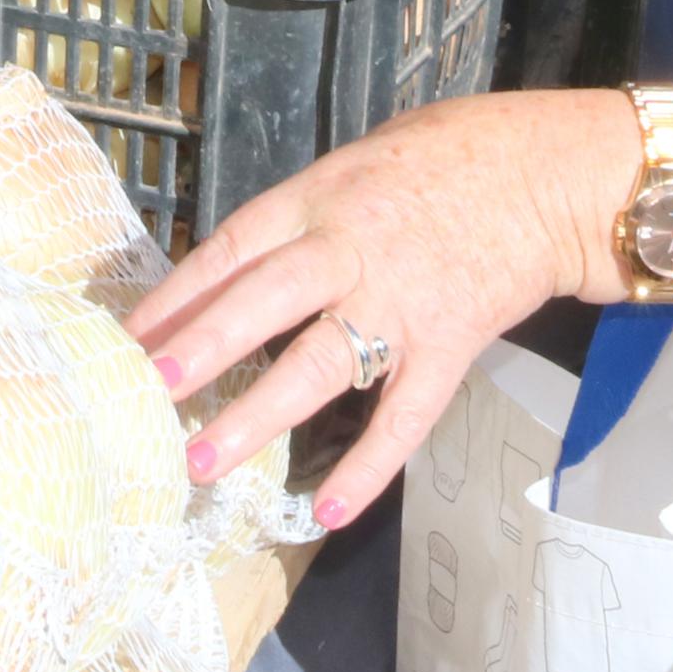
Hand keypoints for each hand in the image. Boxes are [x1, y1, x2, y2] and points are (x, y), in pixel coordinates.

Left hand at [126, 88, 639, 525]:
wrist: (546, 175)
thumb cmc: (442, 159)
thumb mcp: (354, 166)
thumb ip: (297, 219)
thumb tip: (225, 276)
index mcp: (320, 198)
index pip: (233, 247)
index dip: (178, 293)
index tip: (126, 335)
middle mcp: (352, 250)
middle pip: (265, 299)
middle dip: (204, 346)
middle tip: (147, 392)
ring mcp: (401, 304)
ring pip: (321, 362)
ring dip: (260, 413)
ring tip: (205, 460)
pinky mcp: (448, 348)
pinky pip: (404, 417)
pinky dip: (368, 467)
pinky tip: (328, 512)